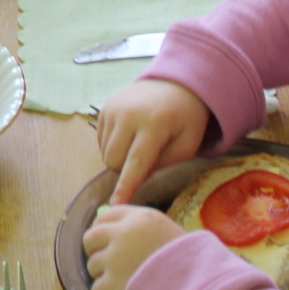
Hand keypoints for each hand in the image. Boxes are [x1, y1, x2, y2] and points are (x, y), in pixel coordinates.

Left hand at [82, 205, 185, 289]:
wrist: (197, 289)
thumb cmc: (192, 261)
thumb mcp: (170, 232)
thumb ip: (144, 230)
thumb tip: (120, 233)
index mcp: (140, 218)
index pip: (105, 216)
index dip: (102, 229)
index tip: (107, 241)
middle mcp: (122, 234)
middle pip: (90, 238)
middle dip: (96, 251)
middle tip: (110, 265)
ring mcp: (113, 259)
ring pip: (92, 266)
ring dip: (104, 276)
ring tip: (125, 284)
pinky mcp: (110, 284)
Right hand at [97, 78, 210, 204]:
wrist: (176, 84)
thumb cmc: (186, 119)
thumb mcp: (187, 144)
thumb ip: (164, 164)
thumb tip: (137, 178)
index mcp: (154, 124)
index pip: (136, 162)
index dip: (126, 186)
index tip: (116, 205)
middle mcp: (128, 115)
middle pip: (114, 161)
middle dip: (126, 170)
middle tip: (147, 161)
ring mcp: (113, 109)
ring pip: (105, 153)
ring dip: (119, 159)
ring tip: (140, 145)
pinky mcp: (104, 108)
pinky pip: (101, 141)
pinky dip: (113, 146)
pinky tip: (130, 136)